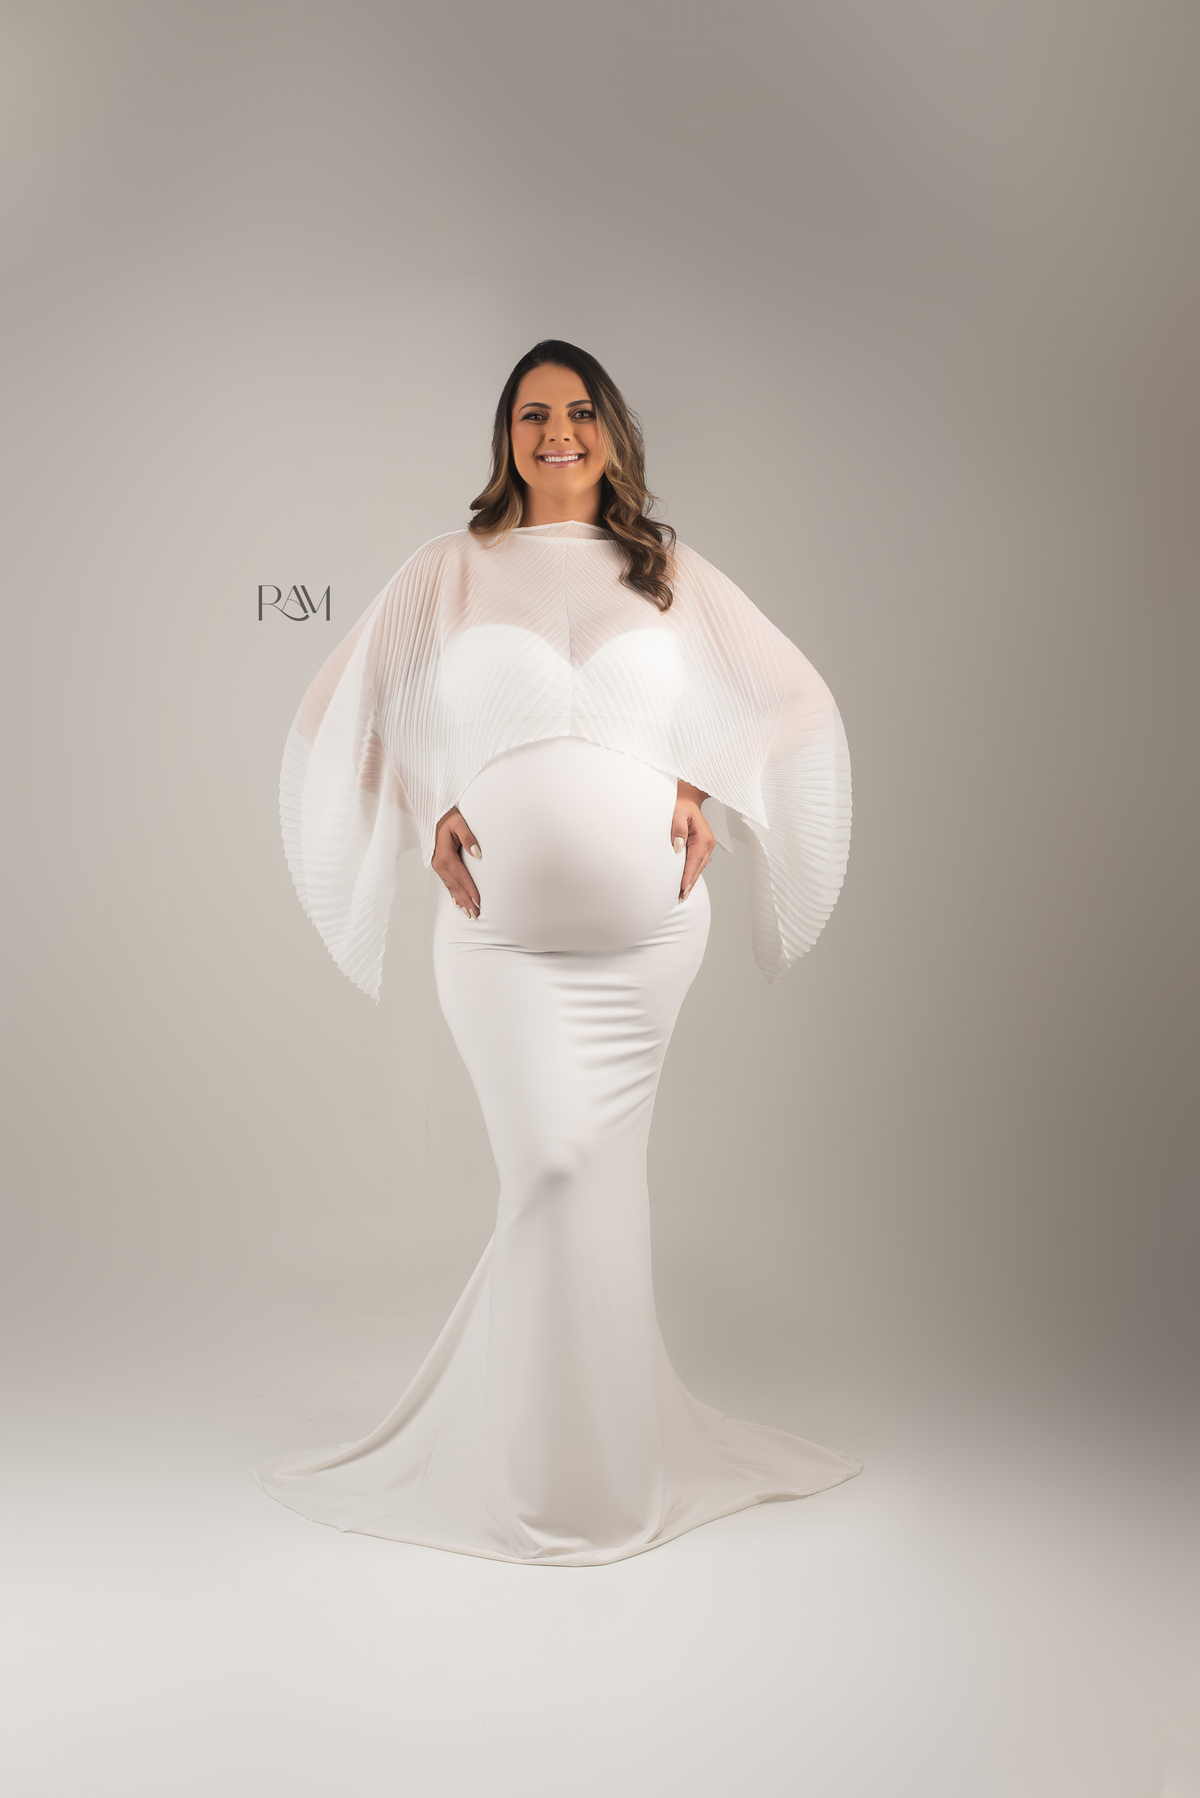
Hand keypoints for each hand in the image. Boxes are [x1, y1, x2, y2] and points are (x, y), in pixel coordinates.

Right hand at [433, 806, 481, 917]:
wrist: (434, 814)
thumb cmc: (448, 817)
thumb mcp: (460, 823)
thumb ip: (469, 838)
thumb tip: (477, 853)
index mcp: (445, 856)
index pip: (461, 877)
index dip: (470, 890)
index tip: (478, 901)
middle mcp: (439, 863)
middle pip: (455, 886)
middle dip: (465, 901)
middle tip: (475, 915)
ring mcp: (437, 865)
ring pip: (450, 887)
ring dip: (459, 900)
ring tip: (468, 913)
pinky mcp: (438, 865)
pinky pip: (446, 883)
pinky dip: (453, 894)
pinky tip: (457, 902)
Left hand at [673, 781, 714, 901]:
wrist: (688, 797)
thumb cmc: (681, 804)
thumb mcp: (677, 813)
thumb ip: (677, 829)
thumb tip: (678, 848)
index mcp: (703, 837)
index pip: (694, 861)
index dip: (688, 876)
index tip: (682, 889)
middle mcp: (708, 844)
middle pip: (698, 868)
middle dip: (690, 884)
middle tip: (681, 898)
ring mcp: (706, 846)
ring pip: (698, 868)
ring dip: (691, 881)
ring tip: (683, 895)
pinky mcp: (701, 847)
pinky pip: (697, 863)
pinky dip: (692, 873)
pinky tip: (685, 882)